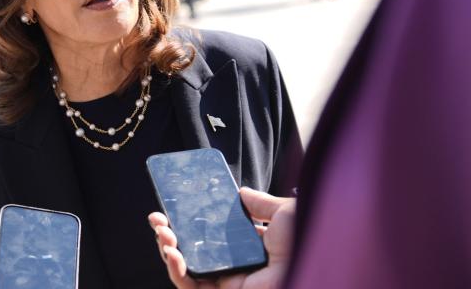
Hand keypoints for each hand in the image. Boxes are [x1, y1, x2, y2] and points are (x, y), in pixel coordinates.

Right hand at [148, 187, 295, 288]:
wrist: (313, 259)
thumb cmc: (306, 238)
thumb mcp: (282, 212)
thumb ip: (261, 203)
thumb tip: (242, 192)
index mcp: (250, 248)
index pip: (212, 237)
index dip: (190, 223)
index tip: (172, 208)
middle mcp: (237, 266)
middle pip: (194, 252)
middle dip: (170, 235)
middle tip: (157, 219)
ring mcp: (229, 283)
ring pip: (187, 271)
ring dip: (168, 251)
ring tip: (162, 233)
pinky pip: (192, 287)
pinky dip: (177, 272)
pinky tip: (171, 252)